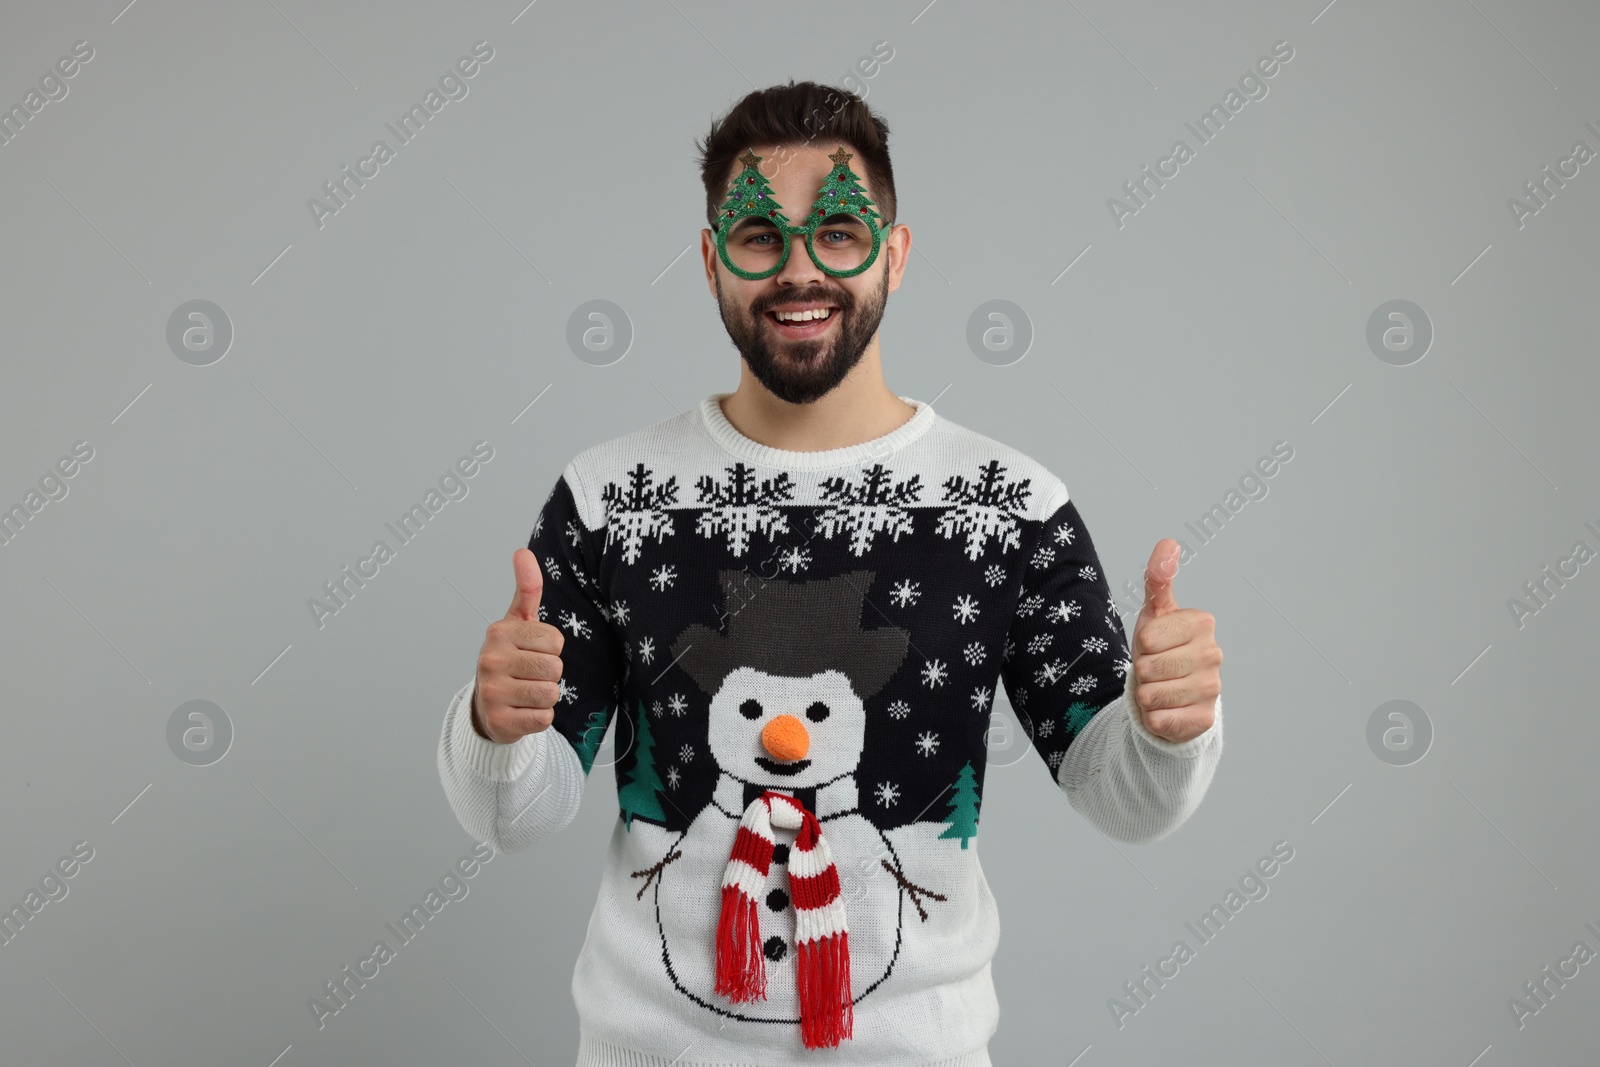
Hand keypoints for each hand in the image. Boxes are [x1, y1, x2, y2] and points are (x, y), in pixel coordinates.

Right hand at [471, 548, 565, 743]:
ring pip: (551, 693)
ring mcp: (492, 692)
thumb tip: (523, 551)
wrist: (486, 707)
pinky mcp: (499, 722)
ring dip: (546, 696)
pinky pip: (543, 719)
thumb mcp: (518, 623)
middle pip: (555, 668)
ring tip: (526, 692)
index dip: (551, 649)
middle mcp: (490, 660)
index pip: (556, 641)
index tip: (532, 652)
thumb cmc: (509, 658)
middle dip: (550, 674)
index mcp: (499, 632)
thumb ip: (527, 588)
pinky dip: (539, 717)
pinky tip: (522, 711)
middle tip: (529, 675)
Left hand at [1130, 539, 1221, 743]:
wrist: (1171, 691)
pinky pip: (1160, 722)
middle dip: (1142, 672)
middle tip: (1155, 669)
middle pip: (1148, 669)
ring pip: (1152, 697)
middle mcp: (1214, 655)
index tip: (1154, 645)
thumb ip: (1159, 578)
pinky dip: (1155, 719)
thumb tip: (1168, 543)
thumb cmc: (1161, 647)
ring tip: (1160, 688)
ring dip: (1147, 696)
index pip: (1148, 639)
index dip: (1142, 645)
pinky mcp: (1205, 720)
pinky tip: (1168, 710)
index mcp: (1202, 624)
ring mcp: (1213, 689)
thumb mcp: (1155, 612)